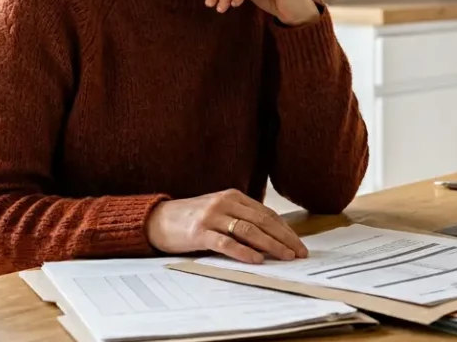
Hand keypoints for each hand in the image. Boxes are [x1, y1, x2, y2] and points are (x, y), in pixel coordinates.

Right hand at [146, 189, 309, 263]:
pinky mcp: (199, 232)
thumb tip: (271, 239)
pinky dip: (244, 252)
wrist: (158, 219)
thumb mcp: (220, 212)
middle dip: (284, 238)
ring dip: (271, 245)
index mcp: (233, 196)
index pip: (267, 214)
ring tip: (285, 257)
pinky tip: (257, 259)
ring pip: (249, 231)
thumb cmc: (193, 218)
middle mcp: (224, 202)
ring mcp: (212, 216)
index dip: (285, 229)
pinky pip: (226, 243)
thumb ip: (242, 219)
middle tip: (299, 253)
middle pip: (262, 221)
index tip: (299, 244)